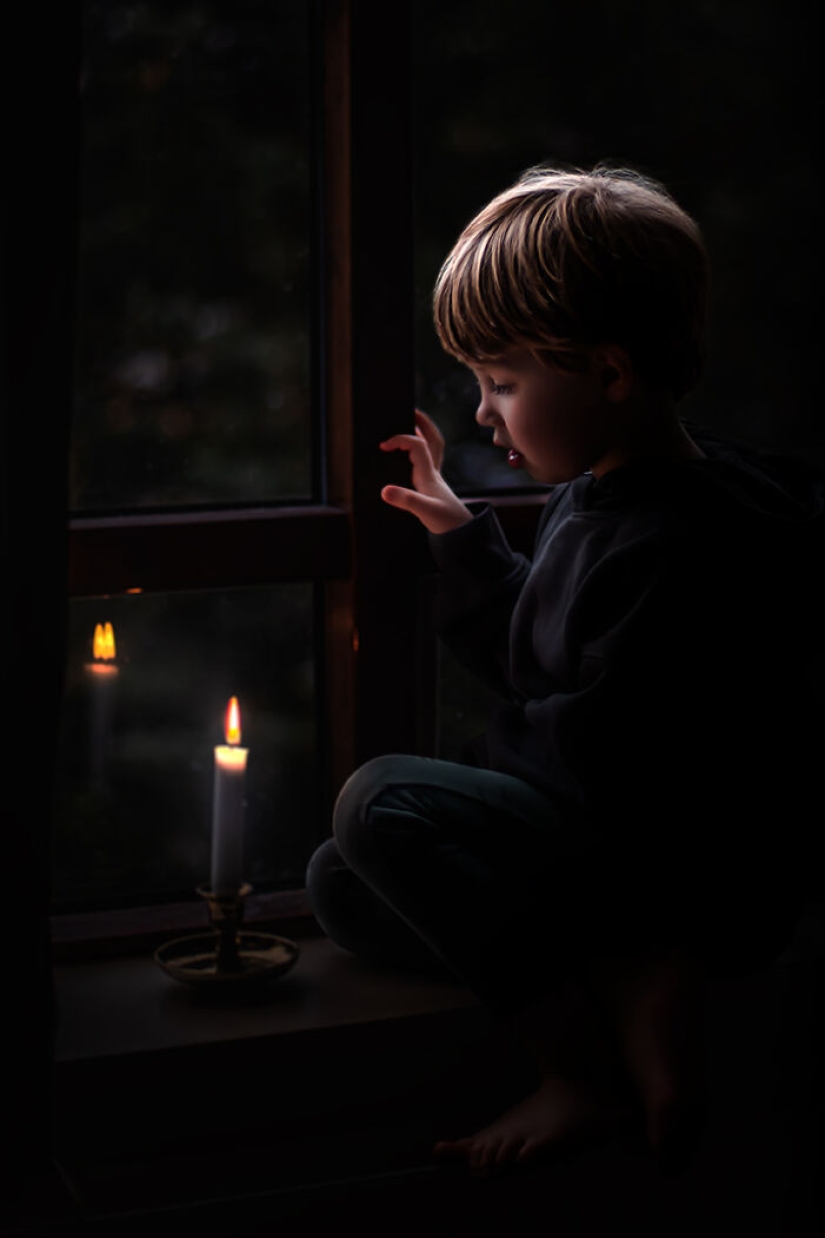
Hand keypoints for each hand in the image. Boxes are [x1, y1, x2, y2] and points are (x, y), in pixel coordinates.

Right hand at [380, 409, 471, 534]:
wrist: (463, 533)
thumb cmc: (446, 521)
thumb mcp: (424, 511)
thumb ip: (405, 499)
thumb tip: (384, 490)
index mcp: (429, 473)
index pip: (417, 445)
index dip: (400, 439)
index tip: (383, 445)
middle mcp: (433, 472)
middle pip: (432, 439)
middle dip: (422, 423)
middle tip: (411, 411)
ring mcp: (434, 479)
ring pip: (432, 449)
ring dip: (424, 434)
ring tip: (412, 424)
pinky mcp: (433, 487)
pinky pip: (428, 462)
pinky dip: (422, 452)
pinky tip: (413, 455)